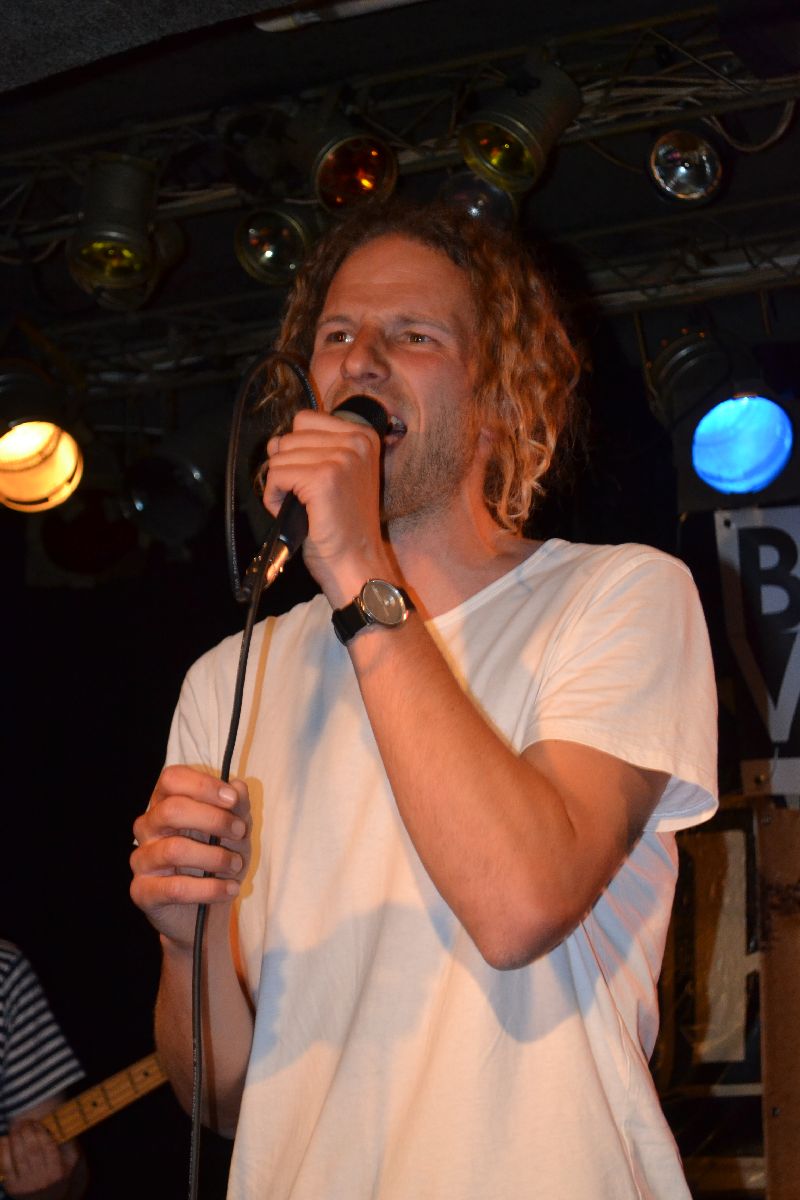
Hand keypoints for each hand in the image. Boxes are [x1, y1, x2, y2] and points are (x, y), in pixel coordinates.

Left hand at [2, 1119, 70, 1197]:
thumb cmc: (59, 1174)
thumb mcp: (71, 1161)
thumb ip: (69, 1143)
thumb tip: (62, 1124)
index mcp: (57, 1171)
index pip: (48, 1147)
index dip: (41, 1132)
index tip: (37, 1122)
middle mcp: (42, 1179)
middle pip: (32, 1150)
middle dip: (27, 1132)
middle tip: (25, 1121)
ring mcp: (26, 1184)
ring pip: (19, 1156)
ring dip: (16, 1138)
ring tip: (16, 1127)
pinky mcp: (13, 1187)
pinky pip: (6, 1166)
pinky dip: (5, 1151)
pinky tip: (6, 1139)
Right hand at [130, 766, 249, 950]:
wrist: (206, 912)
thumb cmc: (217, 861)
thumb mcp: (236, 831)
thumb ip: (238, 807)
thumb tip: (237, 787)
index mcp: (166, 804)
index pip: (171, 779)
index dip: (203, 785)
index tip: (232, 800)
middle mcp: (148, 828)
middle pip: (171, 809)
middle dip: (213, 819)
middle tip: (240, 832)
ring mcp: (142, 860)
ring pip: (174, 849)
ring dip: (215, 857)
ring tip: (236, 865)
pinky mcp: (142, 892)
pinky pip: (175, 888)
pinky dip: (209, 889)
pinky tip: (230, 889)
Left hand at [263, 409, 389, 602]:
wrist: (356, 562)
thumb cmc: (344, 526)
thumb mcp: (338, 475)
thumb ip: (311, 450)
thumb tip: (274, 441)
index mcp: (364, 436)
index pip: (305, 419)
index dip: (297, 450)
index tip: (312, 478)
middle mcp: (356, 442)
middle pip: (289, 437)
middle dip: (287, 468)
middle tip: (306, 498)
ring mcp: (341, 458)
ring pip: (279, 455)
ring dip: (280, 485)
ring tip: (301, 507)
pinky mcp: (323, 478)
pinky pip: (276, 474)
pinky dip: (273, 497)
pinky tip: (291, 512)